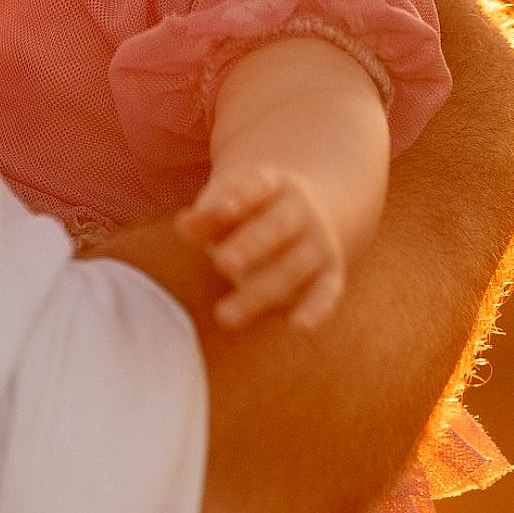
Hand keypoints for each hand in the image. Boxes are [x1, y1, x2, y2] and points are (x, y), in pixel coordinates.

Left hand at [177, 165, 344, 332]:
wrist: (306, 214)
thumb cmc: (249, 214)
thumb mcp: (226, 207)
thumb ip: (206, 218)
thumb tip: (185, 224)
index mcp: (273, 185)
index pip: (255, 186)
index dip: (237, 198)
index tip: (218, 209)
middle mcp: (301, 211)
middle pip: (276, 227)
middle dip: (250, 246)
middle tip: (222, 263)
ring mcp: (317, 242)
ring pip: (291, 268)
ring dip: (260, 292)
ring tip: (223, 315)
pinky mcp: (328, 275)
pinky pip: (326, 293)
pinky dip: (317, 310)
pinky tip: (298, 327)